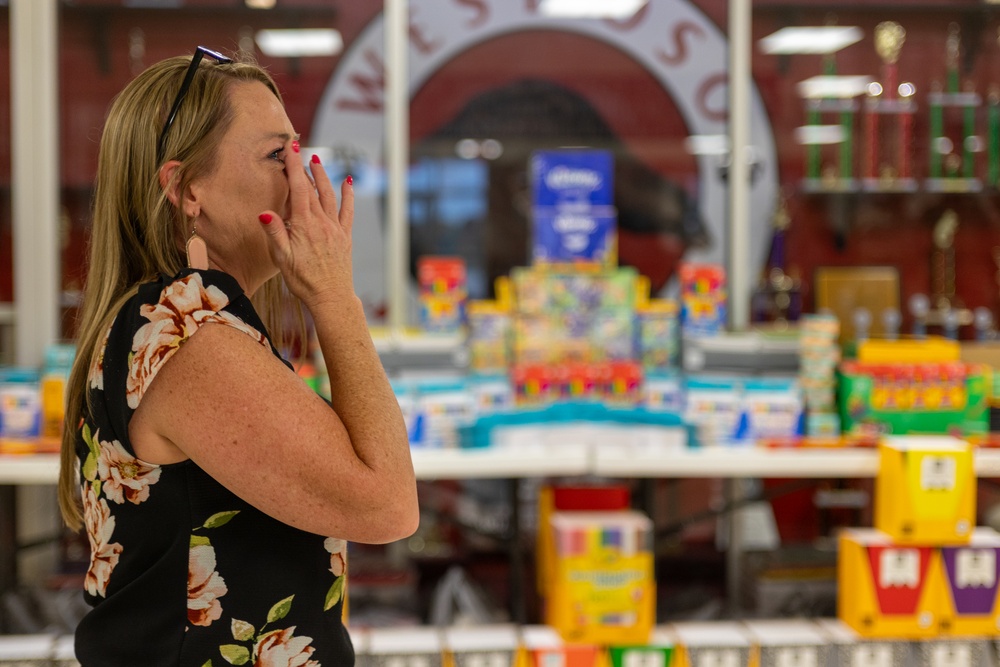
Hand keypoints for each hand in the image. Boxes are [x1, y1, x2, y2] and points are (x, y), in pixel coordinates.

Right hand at [258, 139, 354, 309]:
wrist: (331, 296)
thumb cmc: (302, 280)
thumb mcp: (281, 258)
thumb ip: (274, 232)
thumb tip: (264, 212)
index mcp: (304, 225)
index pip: (298, 188)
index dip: (294, 166)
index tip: (290, 147)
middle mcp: (322, 222)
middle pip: (313, 188)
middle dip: (304, 167)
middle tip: (298, 149)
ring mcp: (335, 228)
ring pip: (330, 196)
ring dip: (323, 177)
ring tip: (316, 161)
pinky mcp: (345, 236)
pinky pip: (348, 210)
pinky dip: (348, 194)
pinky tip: (348, 181)